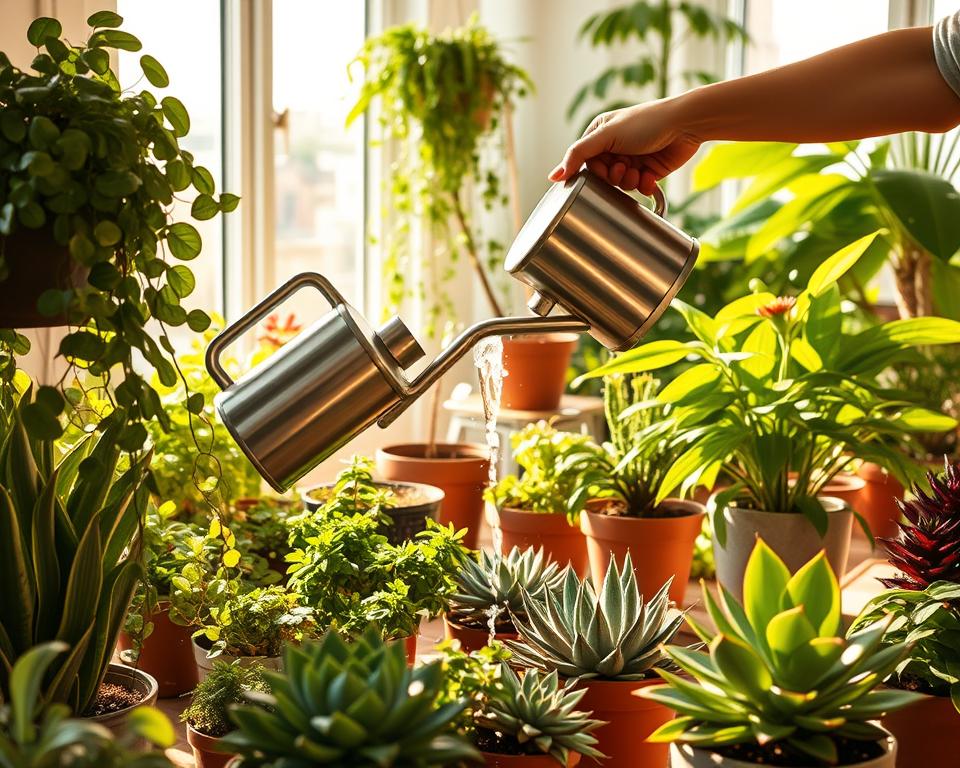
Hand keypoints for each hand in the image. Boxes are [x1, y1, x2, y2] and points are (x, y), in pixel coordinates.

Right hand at [549, 100, 701, 193]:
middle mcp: (615, 146)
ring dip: (629, 181)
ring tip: (639, 171)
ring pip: (621, 184)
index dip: (595, 172)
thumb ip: (578, 155)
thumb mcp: (606, 135)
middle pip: (603, 176)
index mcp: (601, 133)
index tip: (606, 170)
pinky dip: (644, 185)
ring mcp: (633, 159)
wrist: (685, 124)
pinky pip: (639, 187)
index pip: (585, 163)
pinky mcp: (649, 170)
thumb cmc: (646, 122)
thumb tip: (553, 176)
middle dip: (614, 177)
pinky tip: (650, 177)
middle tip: (624, 168)